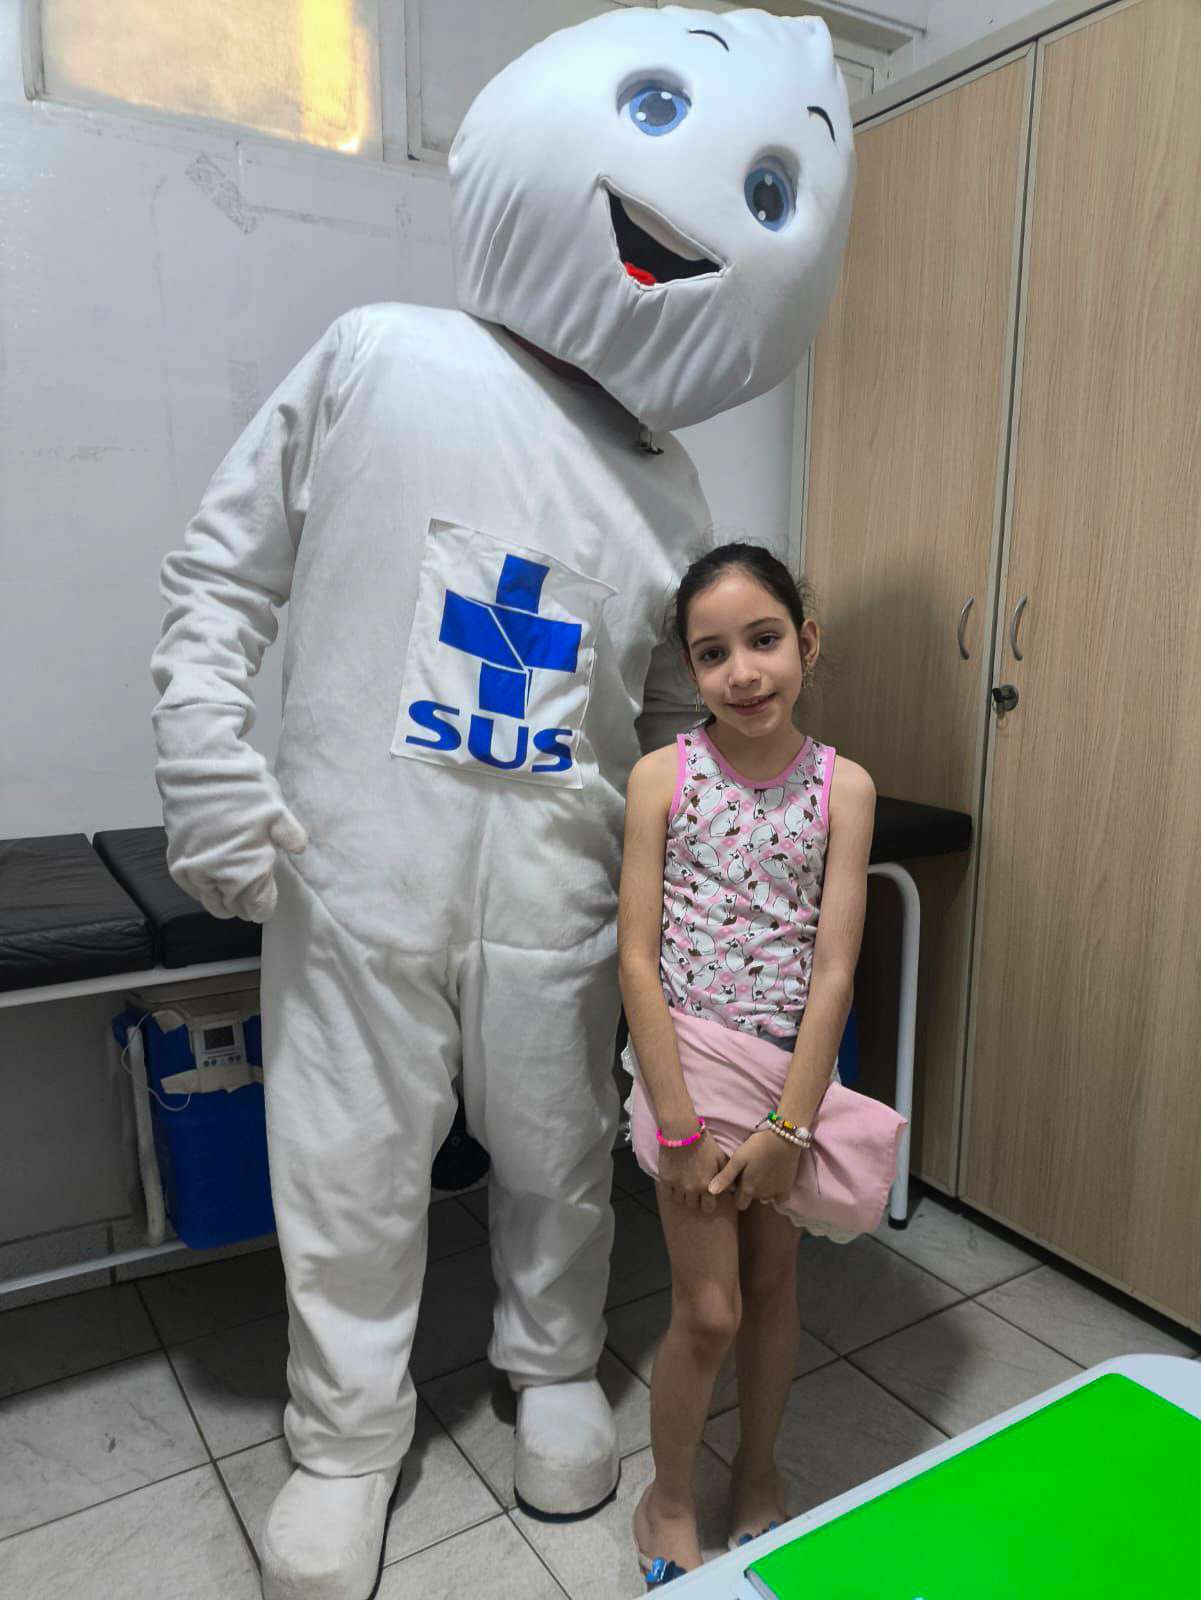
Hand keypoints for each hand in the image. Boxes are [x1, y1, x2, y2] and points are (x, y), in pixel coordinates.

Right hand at [156, 745, 306, 922]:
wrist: (197, 762)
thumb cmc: (241, 786)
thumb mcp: (275, 808)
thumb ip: (289, 834)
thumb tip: (299, 849)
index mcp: (243, 868)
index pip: (257, 905)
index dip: (265, 905)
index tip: (270, 900)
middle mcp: (214, 874)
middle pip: (232, 906)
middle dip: (245, 903)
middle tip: (255, 894)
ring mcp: (191, 868)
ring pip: (209, 899)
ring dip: (223, 896)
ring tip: (237, 886)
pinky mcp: (175, 857)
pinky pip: (192, 887)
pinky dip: (205, 886)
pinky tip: (216, 876)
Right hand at [659, 1132, 728, 1213]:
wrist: (682, 1131)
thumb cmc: (704, 1143)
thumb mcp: (719, 1158)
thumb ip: (725, 1175)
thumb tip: (733, 1189)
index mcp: (707, 1186)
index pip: (709, 1208)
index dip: (708, 1203)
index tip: (706, 1197)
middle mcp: (692, 1189)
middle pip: (693, 1206)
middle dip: (695, 1199)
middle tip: (695, 1189)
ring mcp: (677, 1185)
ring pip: (680, 1201)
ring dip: (682, 1195)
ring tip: (684, 1184)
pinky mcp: (665, 1179)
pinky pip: (667, 1194)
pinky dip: (671, 1190)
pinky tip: (674, 1182)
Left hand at [707, 1129, 800, 1211]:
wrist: (783, 1139)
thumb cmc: (758, 1146)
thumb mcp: (738, 1158)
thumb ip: (725, 1177)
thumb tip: (710, 1192)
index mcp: (748, 1189)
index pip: (739, 1204)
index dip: (737, 1194)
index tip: (738, 1182)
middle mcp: (762, 1195)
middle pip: (752, 1199)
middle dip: (749, 1190)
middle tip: (750, 1172)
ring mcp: (775, 1193)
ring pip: (765, 1198)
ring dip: (761, 1190)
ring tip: (761, 1172)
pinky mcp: (786, 1188)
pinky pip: (779, 1199)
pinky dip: (776, 1194)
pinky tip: (773, 1181)